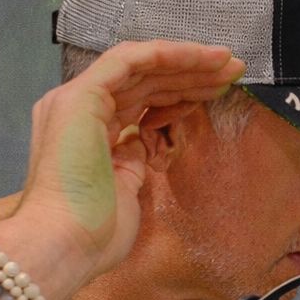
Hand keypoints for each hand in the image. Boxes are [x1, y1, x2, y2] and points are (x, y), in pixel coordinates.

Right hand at [0, 40, 245, 299]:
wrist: (65, 244)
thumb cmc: (95, 231)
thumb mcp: (125, 187)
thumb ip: (132, 159)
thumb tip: (141, 142)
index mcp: (88, 131)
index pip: (140, 100)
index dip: (181, 91)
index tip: (218, 90)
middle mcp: (79, 110)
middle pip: (144, 80)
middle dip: (192, 72)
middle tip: (234, 69)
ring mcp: (77, 101)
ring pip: (139, 65)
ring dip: (187, 61)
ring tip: (230, 63)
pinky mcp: (81, 98)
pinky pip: (128, 61)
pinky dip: (165, 55)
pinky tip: (200, 56)